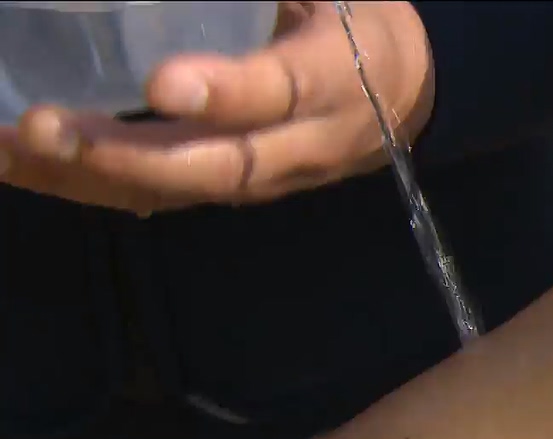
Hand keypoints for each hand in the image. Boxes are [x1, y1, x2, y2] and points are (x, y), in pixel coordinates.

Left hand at [0, 1, 433, 214]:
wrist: (406, 93)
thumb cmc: (361, 21)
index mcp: (336, 78)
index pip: (283, 92)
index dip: (226, 93)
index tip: (160, 84)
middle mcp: (304, 143)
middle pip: (221, 165)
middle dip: (129, 155)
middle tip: (42, 126)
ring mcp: (270, 176)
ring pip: (182, 190)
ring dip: (91, 178)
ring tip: (7, 149)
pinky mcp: (238, 187)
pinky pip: (166, 195)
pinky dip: (93, 185)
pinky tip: (28, 165)